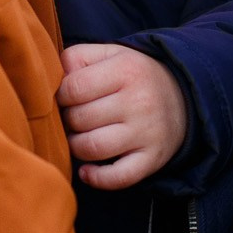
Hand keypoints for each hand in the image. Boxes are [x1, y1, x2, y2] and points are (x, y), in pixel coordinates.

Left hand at [58, 44, 188, 189]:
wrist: (183, 96)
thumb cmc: (133, 76)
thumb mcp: (110, 54)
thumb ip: (77, 58)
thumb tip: (49, 78)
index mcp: (126, 70)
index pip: (74, 88)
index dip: (60, 95)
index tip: (65, 98)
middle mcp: (139, 101)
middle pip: (80, 119)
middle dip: (68, 121)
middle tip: (74, 118)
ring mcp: (147, 133)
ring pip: (92, 148)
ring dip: (76, 147)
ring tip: (80, 138)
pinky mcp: (152, 159)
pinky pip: (118, 177)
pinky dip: (96, 178)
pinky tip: (87, 170)